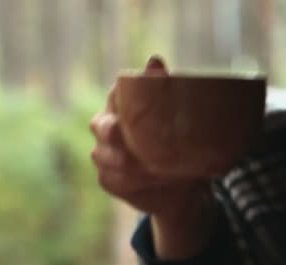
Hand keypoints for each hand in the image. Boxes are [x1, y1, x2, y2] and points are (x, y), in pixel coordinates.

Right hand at [90, 56, 216, 258]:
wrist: (183, 184)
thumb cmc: (181, 143)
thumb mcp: (180, 116)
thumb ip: (165, 89)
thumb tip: (154, 60)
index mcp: (121, 101)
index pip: (116, 94)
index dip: (127, 101)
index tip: (145, 111)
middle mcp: (105, 124)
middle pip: (101, 126)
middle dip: (118, 135)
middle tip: (139, 143)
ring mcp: (102, 153)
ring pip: (104, 155)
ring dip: (131, 163)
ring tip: (157, 167)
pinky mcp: (107, 178)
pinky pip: (112, 179)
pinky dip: (132, 182)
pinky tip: (151, 181)